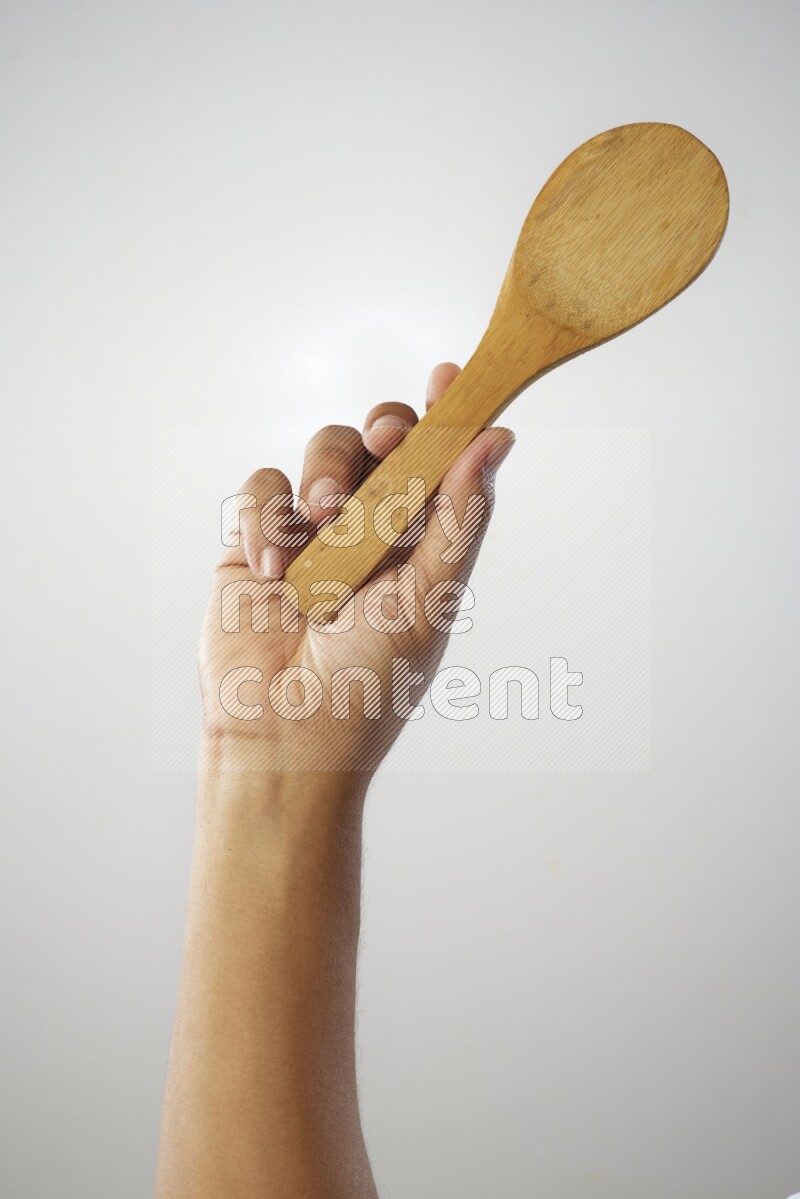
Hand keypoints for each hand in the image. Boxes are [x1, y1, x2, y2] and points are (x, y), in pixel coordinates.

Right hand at [198, 362, 514, 775]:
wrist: (287, 737)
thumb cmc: (371, 683)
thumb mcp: (432, 597)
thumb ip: (462, 516)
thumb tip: (499, 440)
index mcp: (421, 540)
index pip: (439, 461)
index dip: (447, 414)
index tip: (452, 377)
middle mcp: (370, 528)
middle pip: (380, 440)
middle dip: (384, 429)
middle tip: (384, 442)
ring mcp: (311, 532)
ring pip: (321, 452)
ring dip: (324, 472)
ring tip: (322, 520)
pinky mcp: (254, 543)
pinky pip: (260, 490)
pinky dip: (265, 516)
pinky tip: (272, 565)